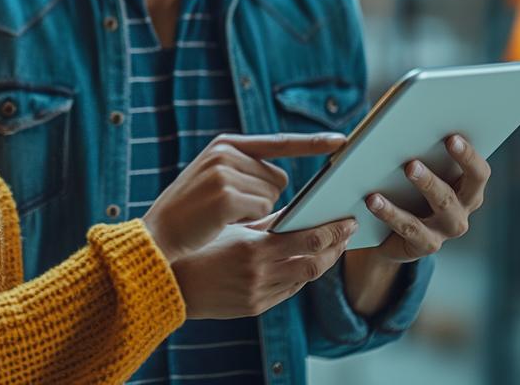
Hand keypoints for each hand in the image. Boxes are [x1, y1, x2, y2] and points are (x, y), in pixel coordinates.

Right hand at [141, 133, 346, 262]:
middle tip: (230, 207)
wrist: (158, 235)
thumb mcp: (211, 179)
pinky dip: (248, 220)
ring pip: (272, 196)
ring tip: (222, 214)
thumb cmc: (188, 214)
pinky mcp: (226, 195)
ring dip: (256, 211)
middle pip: (279, 178)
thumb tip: (284, 179)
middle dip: (264, 198)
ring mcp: (225, 172)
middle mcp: (226, 152)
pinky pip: (261, 210)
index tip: (341, 140)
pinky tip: (222, 221)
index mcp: (225, 144)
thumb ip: (243, 170)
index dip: (310, 141)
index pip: (277, 141)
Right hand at [171, 215, 356, 318]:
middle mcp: (258, 274)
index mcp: (252, 248)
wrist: (172, 283)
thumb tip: (299, 212)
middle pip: (315, 264)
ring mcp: (258, 294)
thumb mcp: (232, 228)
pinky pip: (289, 291)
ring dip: (324, 262)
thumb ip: (267, 223)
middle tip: (347, 231)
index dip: (333, 231)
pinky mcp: (255, 307)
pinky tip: (307, 262)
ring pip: (306, 278)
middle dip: (336, 247)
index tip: (347, 220)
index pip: (308, 240)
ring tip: (332, 246)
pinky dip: (302, 275)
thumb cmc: (198, 247)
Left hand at [364, 134, 490, 262]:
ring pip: (442, 204)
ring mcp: (447, 229)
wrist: (387, 236)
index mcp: (467, 187)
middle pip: (466, 188)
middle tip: (417, 158)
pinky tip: (373, 200)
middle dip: (449, 165)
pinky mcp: (427, 244)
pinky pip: (410, 227)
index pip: (479, 172)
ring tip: (407, 168)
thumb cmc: (402, 191)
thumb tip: (388, 128)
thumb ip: (412, 150)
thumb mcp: (411, 171)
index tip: (452, 137)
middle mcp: (463, 208)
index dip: (469, 155)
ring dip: (426, 184)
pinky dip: (391, 212)